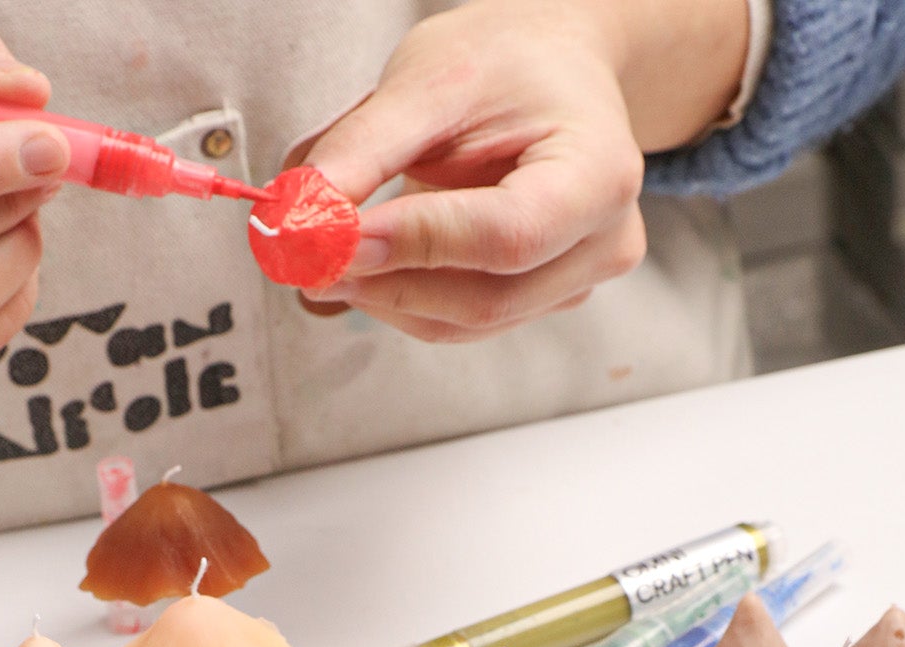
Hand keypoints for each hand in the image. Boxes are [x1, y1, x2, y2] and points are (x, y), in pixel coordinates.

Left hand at [302, 0, 745, 341]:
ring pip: (464, 323)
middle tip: (310, 257)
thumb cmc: (508, 65)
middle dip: (385, 283)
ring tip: (330, 255)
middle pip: (484, 300)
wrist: (551, 70)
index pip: (505, 236)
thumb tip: (303, 215)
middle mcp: (601, 240)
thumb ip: (364, 148)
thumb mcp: (429, 80)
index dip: (413, 246)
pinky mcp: (542, 299)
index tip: (335, 238)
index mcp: (598, 172)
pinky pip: (462, 323)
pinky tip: (370, 265)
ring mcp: (576, 279)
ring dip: (385, 298)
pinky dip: (403, 300)